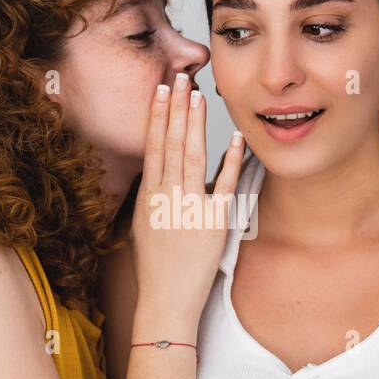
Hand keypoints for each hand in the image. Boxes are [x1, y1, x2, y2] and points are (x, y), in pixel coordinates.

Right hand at [130, 71, 245, 320]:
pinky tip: (235, 137)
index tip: (162, 90)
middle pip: (171, 144)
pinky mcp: (213, 223)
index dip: (158, 116)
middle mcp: (166, 198)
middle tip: (181, 78)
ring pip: (192, 157)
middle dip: (176, 108)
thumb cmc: (155, 269)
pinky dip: (230, 160)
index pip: (153, 147)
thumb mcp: (143, 227)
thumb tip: (157, 174)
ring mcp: (189, 209)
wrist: (165, 301)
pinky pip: (223, 186)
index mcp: (149, 198)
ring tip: (198, 96)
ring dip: (195, 124)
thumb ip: (152, 198)